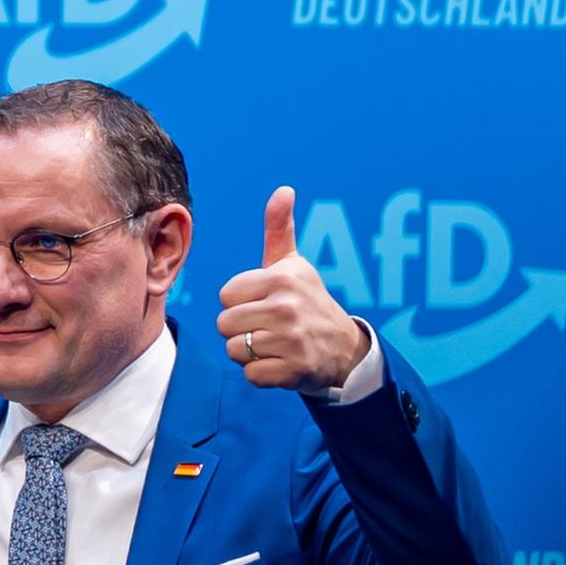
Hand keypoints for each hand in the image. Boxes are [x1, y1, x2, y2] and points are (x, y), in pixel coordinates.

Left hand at [214, 186, 368, 392]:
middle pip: (224, 323)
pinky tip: (279, 362)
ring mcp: (290, 340)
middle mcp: (286, 308)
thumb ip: (279, 229)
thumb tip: (283, 190)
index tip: (263, 302)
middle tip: (267, 327)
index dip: (239, 302)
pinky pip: (249, 374)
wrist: (342, 347)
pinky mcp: (291, 370)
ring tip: (273, 344)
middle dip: (239, 328)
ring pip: (233, 349)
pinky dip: (260, 373)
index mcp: (282, 279)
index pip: (225, 295)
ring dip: (248, 352)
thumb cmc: (307, 300)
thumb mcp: (293, 264)